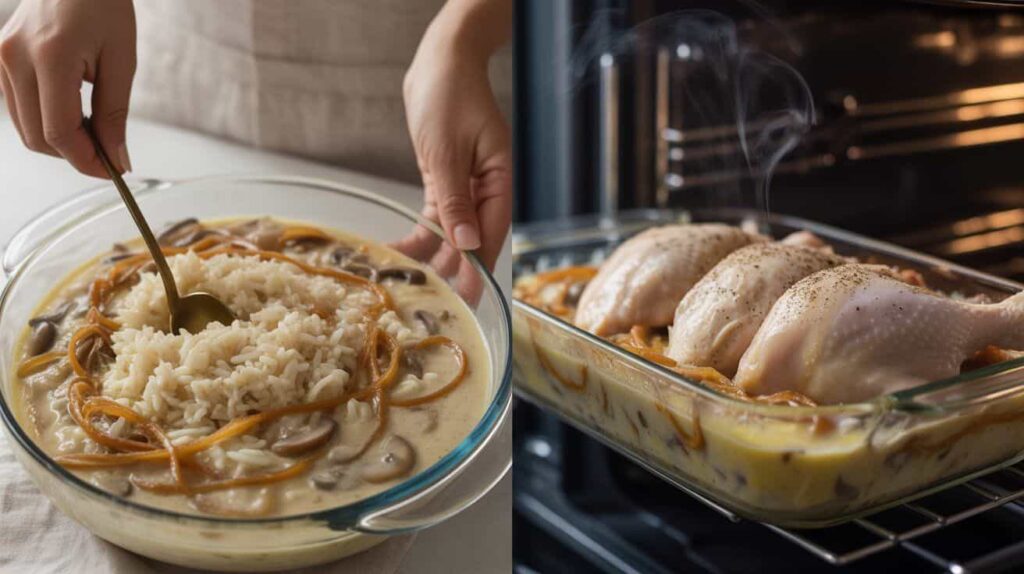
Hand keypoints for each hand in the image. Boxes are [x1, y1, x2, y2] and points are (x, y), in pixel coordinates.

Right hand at [0, 0, 135, 176]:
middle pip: (37, 137)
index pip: (58, 132)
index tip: (114, 171)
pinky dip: (45, 121)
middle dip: (75, 154)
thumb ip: (115, 113)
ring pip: (25, 127)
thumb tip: (117, 158)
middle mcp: (14, 58)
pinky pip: (19, 108)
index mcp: (48, 56)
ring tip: (95, 130)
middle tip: (110, 154)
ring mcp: (0, 58)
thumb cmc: (103, 5)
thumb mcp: (121, 59)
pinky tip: (74, 113)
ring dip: (60, 141)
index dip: (86, 160)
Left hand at [397, 0, 511, 300]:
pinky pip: (438, 215)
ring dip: (436, 255)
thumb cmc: (448, 94)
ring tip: (415, 283)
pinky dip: (423, 233)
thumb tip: (466, 243)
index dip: (480, 265)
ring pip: (455, 231)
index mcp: (498, 178)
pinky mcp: (446, 180)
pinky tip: (403, 251)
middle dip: (457, 268)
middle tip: (439, 301)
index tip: (471, 295)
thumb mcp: (447, 150)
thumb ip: (455, 199)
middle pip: (474, 236)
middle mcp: (486, 185)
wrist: (440, 60)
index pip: (492, 231)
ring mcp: (466, 184)